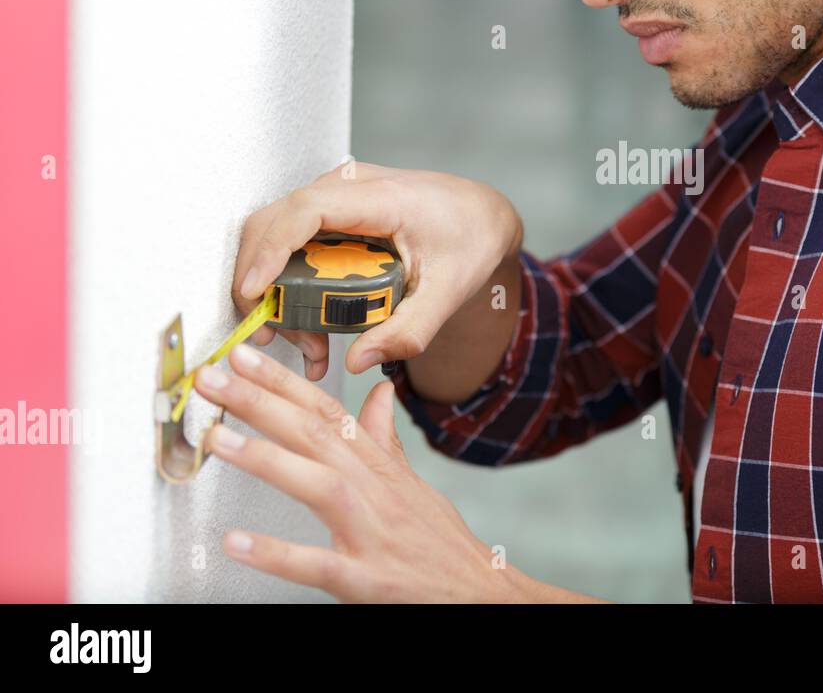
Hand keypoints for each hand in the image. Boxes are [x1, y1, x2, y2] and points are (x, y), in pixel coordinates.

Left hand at [193, 341, 528, 601]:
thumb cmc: (441, 542)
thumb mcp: (414, 484)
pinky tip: (238, 541)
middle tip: (214, 378)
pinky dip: (277, 553)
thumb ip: (385, 440)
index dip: (284, 381)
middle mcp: (376, 491)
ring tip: (218, 440)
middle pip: (316, 435)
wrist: (480, 593)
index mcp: (380, 467)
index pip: (328, 412)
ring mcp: (372, 533)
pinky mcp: (367, 578)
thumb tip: (378, 393)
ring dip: (268, 459)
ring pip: (319, 485)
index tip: (244, 355)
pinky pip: (318, 564)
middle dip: (262, 402)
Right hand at [231, 160, 522, 379]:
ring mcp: (334, 194)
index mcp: (381, 197)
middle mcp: (348, 186)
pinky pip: (290, 241)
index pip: (307, 209)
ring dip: (272, 288)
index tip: (254, 291)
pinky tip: (310, 327)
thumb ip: (410, 330)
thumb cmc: (469, 241)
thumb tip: (357, 360)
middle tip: (275, 337)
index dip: (272, 248)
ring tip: (306, 343)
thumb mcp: (450, 292)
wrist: (481, 214)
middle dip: (261, 282)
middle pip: (274, 222)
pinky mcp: (329, 211)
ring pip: (274, 234)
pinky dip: (286, 282)